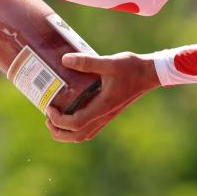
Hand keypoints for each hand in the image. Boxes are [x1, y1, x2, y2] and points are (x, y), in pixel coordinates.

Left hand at [45, 52, 160, 142]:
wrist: (149, 73)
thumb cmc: (131, 68)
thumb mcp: (109, 62)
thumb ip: (87, 62)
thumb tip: (65, 59)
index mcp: (103, 106)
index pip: (77, 123)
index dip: (59, 120)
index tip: (49, 108)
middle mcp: (104, 115)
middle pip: (77, 136)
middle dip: (59, 132)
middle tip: (47, 117)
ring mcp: (107, 116)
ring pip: (84, 135)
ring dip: (67, 133)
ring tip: (55, 120)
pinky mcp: (109, 113)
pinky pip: (90, 129)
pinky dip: (77, 129)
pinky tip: (71, 115)